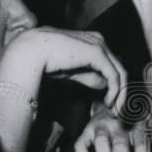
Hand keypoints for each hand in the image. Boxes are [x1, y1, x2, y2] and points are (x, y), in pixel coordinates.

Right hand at [0, 28, 126, 108]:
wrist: (30, 52)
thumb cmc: (44, 61)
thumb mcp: (72, 72)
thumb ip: (88, 76)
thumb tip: (105, 86)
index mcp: (91, 40)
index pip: (112, 64)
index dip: (115, 85)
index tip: (111, 104)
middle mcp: (98, 39)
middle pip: (119, 68)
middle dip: (122, 91)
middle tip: (118, 111)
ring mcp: (99, 44)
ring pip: (120, 72)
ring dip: (120, 94)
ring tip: (114, 110)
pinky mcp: (97, 52)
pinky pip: (114, 75)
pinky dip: (115, 91)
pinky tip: (109, 102)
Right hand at [75, 103, 151, 151]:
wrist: (111, 105)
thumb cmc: (133, 125)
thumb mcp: (149, 130)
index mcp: (137, 124)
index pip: (140, 146)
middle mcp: (118, 123)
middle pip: (120, 147)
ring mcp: (101, 126)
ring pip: (101, 145)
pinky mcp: (86, 131)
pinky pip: (80, 147)